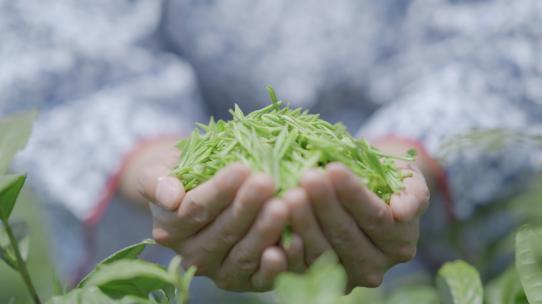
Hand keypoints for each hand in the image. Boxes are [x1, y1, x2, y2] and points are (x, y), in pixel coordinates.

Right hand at [139, 162, 288, 291]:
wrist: (198, 195)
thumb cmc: (183, 175)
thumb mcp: (160, 170)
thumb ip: (157, 181)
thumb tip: (170, 196)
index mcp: (170, 230)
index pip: (196, 210)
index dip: (219, 191)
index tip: (241, 168)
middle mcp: (192, 257)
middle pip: (222, 233)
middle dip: (246, 207)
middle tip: (267, 182)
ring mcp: (220, 272)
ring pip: (243, 255)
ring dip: (264, 232)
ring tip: (282, 205)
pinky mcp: (247, 282)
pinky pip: (261, 277)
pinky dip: (277, 264)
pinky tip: (294, 241)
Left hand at [283, 162, 429, 288]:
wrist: (366, 197)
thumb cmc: (385, 181)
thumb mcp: (408, 178)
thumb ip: (413, 192)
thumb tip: (403, 211)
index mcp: (400, 242)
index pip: (374, 217)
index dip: (353, 194)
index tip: (333, 169)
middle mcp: (377, 267)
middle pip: (346, 236)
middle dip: (325, 205)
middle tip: (307, 178)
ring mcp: (347, 277)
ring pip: (323, 252)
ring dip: (304, 223)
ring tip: (290, 194)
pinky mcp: (320, 280)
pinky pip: (302, 267)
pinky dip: (290, 248)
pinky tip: (279, 223)